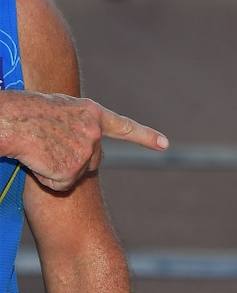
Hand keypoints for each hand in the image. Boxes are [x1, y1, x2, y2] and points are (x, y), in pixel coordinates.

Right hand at [0, 90, 167, 190]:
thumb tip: (87, 141)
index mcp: (90, 113)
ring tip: (37, 149)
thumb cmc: (22, 111)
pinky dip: (45, 178)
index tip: (164, 144)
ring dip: (53, 168)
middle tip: (44, 143)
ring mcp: (84, 151)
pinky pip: (60, 184)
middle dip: (69, 159)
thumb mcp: (58, 108)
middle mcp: (94, 132)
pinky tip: (35, 161)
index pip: (123, 126)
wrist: (6, 120)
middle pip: (89, 161)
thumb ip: (77, 122)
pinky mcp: (71, 169)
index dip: (144, 136)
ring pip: (73, 174)